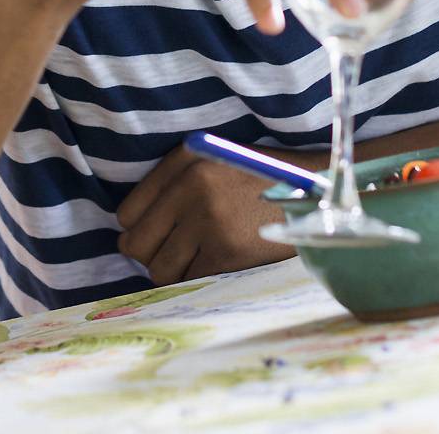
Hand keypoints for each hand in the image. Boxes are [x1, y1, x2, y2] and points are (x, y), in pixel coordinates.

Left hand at [115, 144, 307, 284]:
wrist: (310, 193)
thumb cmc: (256, 178)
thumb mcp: (212, 158)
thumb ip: (171, 179)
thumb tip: (128, 224)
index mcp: (185, 160)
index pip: (128, 212)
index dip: (137, 228)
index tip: (152, 233)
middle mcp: (192, 188)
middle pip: (136, 244)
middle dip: (148, 254)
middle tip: (168, 252)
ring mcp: (209, 222)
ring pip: (159, 269)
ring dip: (172, 270)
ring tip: (192, 259)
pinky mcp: (227, 252)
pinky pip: (188, 280)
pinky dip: (196, 279)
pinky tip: (212, 264)